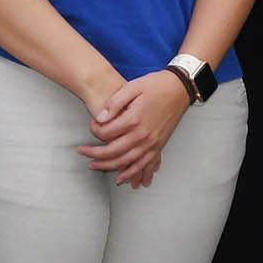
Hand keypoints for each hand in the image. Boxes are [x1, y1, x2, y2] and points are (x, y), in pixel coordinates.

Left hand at [79, 72, 188, 188]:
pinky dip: (132, 172)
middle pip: (113, 151)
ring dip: (109, 166)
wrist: (179, 89)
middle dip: (95, 154)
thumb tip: (99, 118)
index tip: (91, 125)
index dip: (95, 130)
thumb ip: (114, 103)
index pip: (107, 132)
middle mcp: (142, 134)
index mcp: (134, 119)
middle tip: (82, 152)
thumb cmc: (155, 85)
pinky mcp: (158, 145)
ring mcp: (152, 142)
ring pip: (126, 161)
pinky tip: (122, 177)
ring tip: (94, 166)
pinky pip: (143, 164)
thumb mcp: (132, 87)